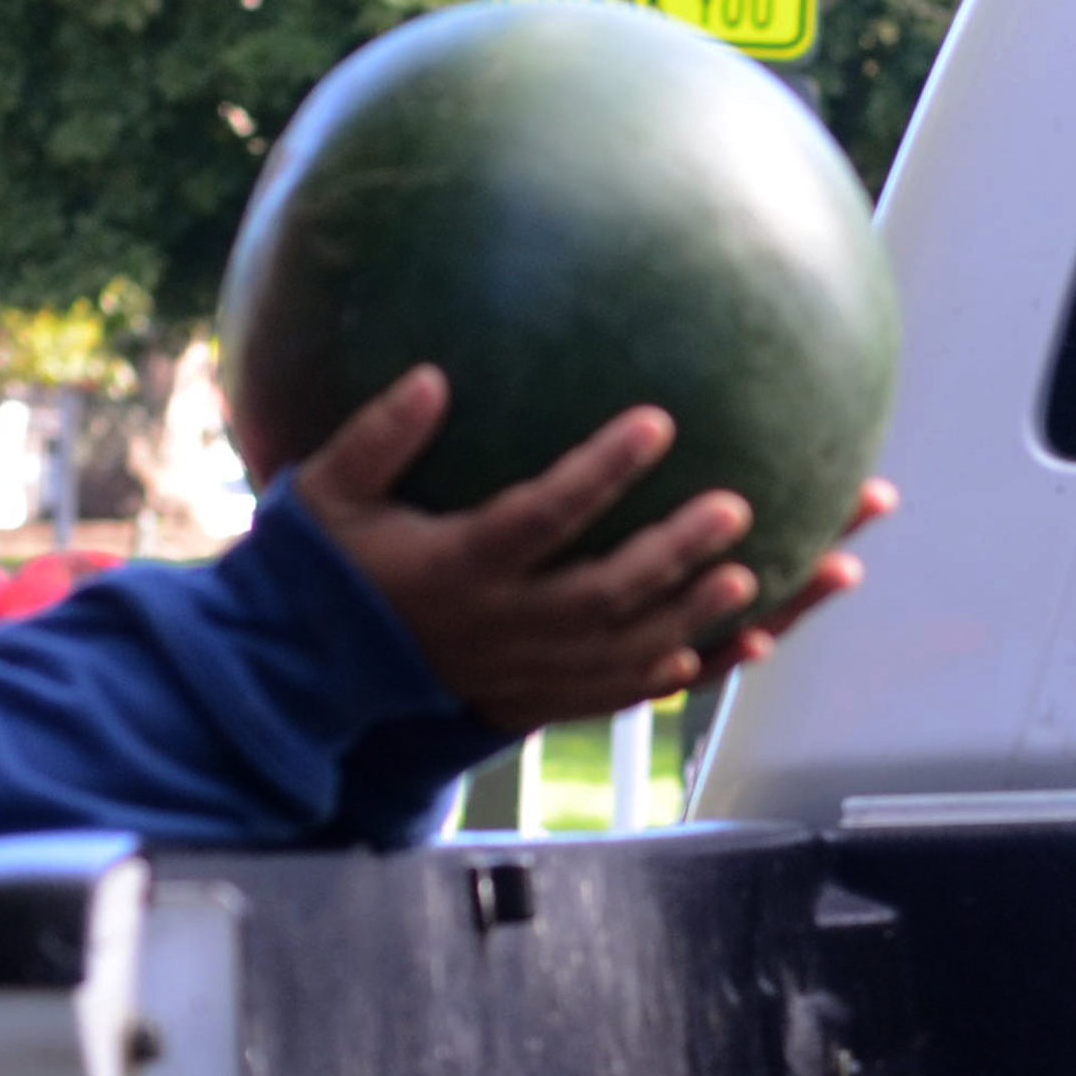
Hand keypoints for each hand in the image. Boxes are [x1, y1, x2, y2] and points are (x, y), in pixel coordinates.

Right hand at [293, 368, 893, 733]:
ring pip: (632, 651)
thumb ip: (378, 437)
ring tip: (763, 574)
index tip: (658, 421)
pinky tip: (755, 638)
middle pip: (606, 594)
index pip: (542, 517)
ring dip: (702, 614)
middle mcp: (504, 626)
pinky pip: (629, 690)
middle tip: (739, 505)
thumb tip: (429, 377)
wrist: (312, 674)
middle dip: (675, 552)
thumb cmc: (326, 566)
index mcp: (458, 566)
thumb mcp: (327, 494)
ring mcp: (528, 670)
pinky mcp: (542, 698)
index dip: (601, 473)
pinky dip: (693, 666)